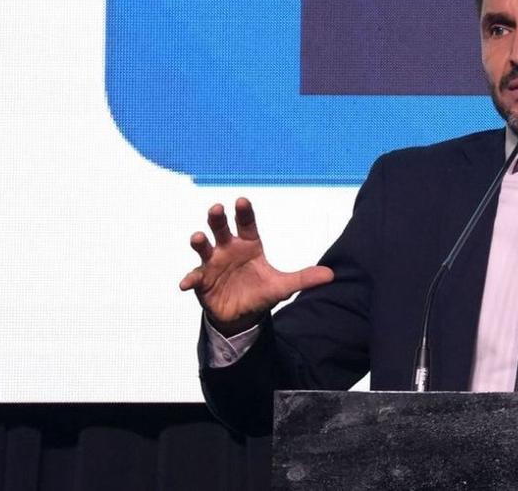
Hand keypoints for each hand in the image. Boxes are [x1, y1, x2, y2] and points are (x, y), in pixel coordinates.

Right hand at [179, 197, 332, 335]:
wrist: (242, 316)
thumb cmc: (261, 292)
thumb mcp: (283, 286)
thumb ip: (304, 278)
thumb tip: (331, 275)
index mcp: (249, 245)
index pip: (247, 224)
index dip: (244, 212)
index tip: (241, 200)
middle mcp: (229, 250)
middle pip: (221, 229)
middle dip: (217, 219)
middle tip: (216, 208)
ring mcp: (213, 264)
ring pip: (204, 249)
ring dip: (200, 242)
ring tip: (198, 238)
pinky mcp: (202, 282)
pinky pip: (194, 278)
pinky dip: (189, 279)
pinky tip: (186, 283)